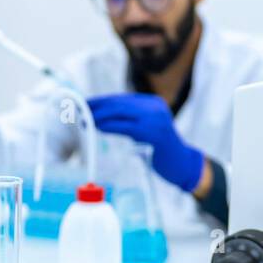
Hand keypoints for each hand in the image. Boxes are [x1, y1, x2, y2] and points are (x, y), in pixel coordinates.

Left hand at [87, 92, 205, 193]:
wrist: (182, 164)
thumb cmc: (161, 150)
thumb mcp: (147, 129)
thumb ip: (131, 121)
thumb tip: (101, 117)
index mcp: (153, 103)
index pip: (121, 99)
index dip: (101, 100)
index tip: (85, 103)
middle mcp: (155, 107)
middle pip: (119, 103)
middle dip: (97, 106)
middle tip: (80, 110)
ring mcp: (155, 119)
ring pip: (120, 112)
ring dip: (100, 115)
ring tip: (85, 119)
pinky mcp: (153, 132)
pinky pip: (125, 126)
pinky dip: (109, 125)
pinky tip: (98, 126)